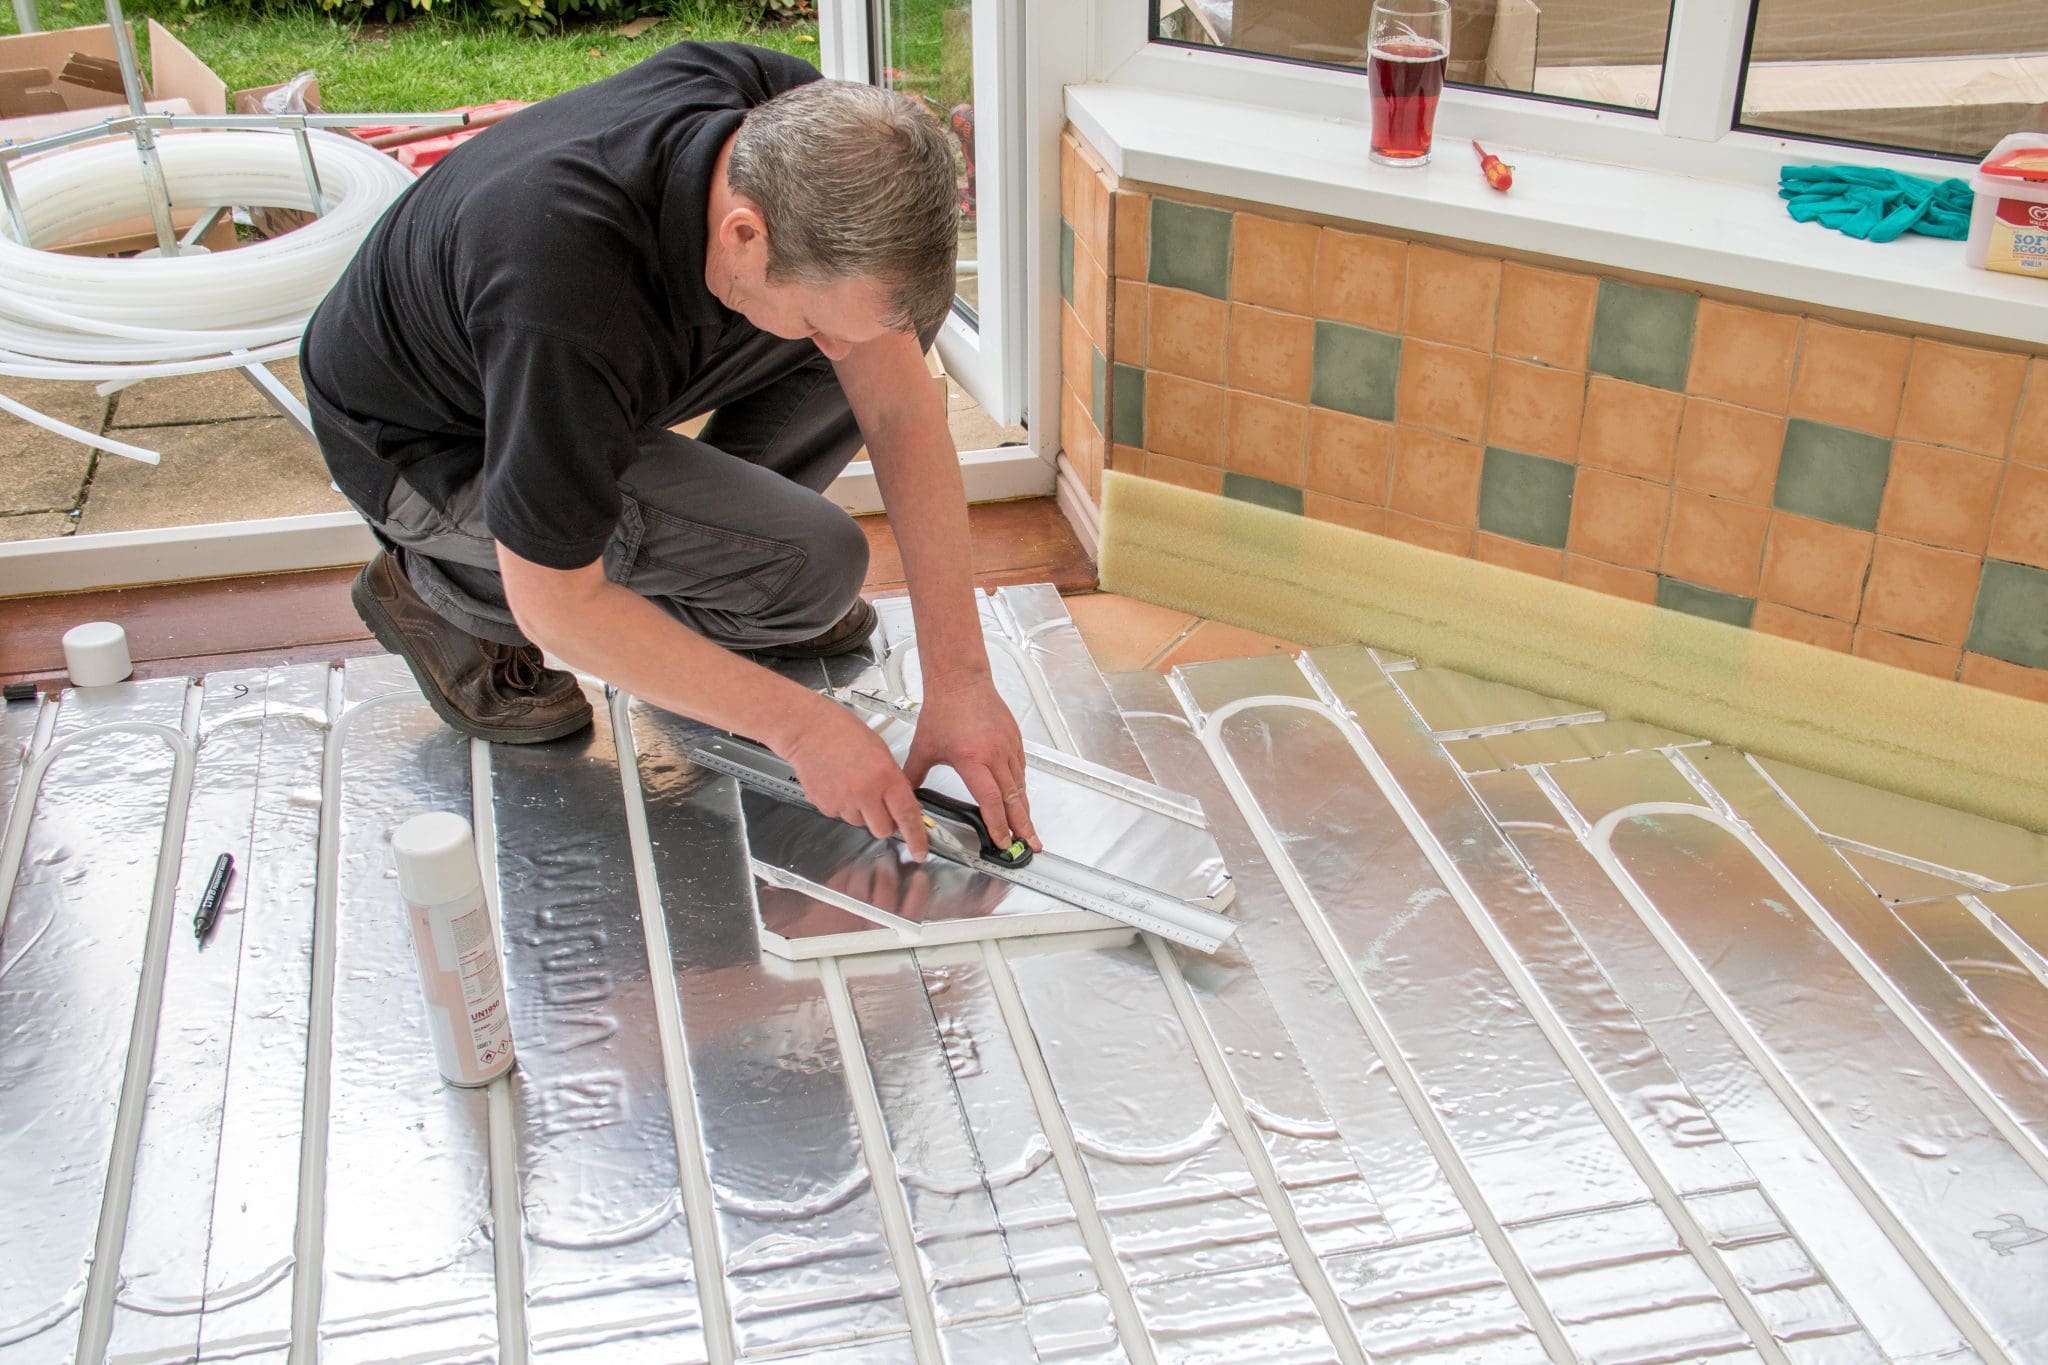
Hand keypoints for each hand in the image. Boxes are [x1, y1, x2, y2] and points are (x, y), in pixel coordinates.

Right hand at [782, 698, 929, 859]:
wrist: (809, 730)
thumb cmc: (843, 733)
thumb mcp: (882, 752)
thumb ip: (894, 781)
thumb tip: (903, 805)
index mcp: (884, 776)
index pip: (907, 815)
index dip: (916, 837)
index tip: (920, 850)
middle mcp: (864, 792)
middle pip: (882, 829)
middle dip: (885, 824)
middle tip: (880, 806)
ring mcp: (843, 801)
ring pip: (860, 823)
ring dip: (862, 813)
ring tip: (853, 785)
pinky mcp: (825, 806)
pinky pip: (840, 816)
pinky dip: (842, 806)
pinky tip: (838, 785)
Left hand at [903, 676, 1038, 852]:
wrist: (961, 681)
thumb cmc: (944, 710)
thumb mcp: (923, 747)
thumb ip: (913, 776)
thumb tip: (903, 798)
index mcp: (972, 759)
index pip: (990, 799)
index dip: (997, 824)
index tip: (1001, 841)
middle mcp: (994, 755)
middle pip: (1013, 798)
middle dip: (1022, 825)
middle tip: (1030, 845)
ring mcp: (1007, 747)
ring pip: (1020, 786)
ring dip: (1025, 810)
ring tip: (1029, 830)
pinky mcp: (1014, 740)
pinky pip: (1021, 770)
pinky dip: (1022, 788)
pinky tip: (1021, 800)